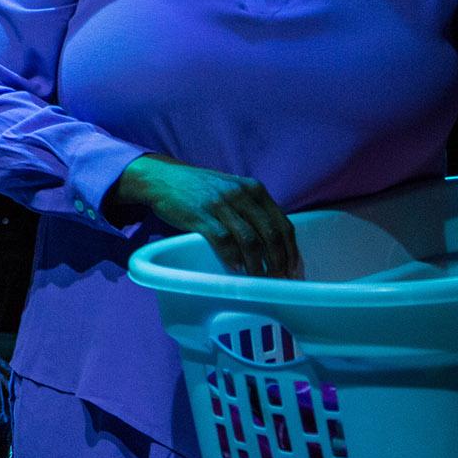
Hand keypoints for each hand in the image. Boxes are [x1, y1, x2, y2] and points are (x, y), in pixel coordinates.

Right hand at [113, 154, 300, 277]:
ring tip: (260, 279)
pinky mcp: (201, 215)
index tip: (294, 269)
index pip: (283, 223)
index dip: (291, 250)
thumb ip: (252, 208)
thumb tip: (274, 242)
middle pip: (270, 234)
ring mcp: (220, 204)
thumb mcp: (232, 189)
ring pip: (250, 240)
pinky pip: (223, 241)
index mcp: (254, 189)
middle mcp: (241, 195)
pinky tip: (236, 269)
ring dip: (258, 264)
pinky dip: (232, 258)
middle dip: (279, 261)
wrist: (163, 178)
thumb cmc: (200, 188)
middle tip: (280, 280)